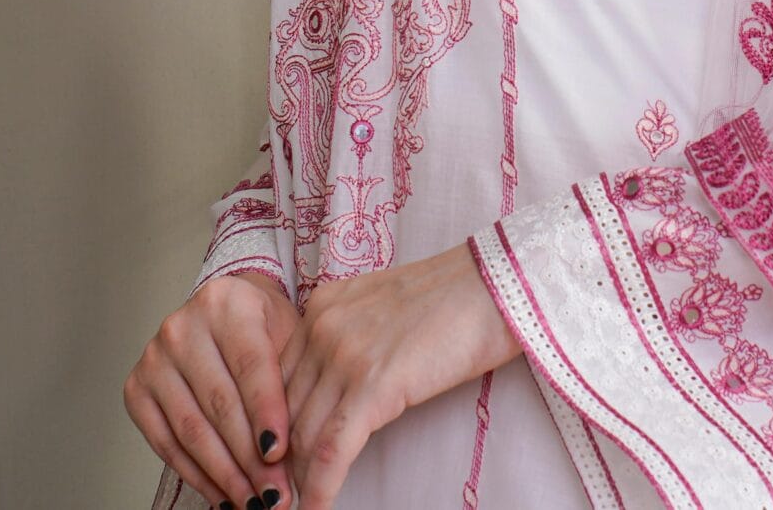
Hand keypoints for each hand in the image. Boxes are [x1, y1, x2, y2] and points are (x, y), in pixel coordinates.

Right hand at [126, 268, 297, 508]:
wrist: (227, 314)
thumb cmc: (264, 328)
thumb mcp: (288, 337)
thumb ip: (291, 384)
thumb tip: (295, 454)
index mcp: (227, 304)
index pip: (250, 366)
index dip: (266, 414)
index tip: (280, 455)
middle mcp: (182, 327)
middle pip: (219, 404)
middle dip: (250, 458)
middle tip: (275, 494)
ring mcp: (154, 358)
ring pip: (191, 429)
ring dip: (225, 474)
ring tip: (253, 501)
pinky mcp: (136, 388)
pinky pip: (166, 443)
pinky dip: (197, 475)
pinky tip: (223, 493)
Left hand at [278, 241, 520, 508]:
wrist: (497, 284)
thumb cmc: (456, 300)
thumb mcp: (384, 311)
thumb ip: (352, 341)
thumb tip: (341, 391)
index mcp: (321, 307)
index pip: (279, 381)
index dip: (274, 427)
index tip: (276, 460)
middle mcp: (322, 327)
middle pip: (284, 410)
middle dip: (281, 459)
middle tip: (282, 492)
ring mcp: (345, 355)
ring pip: (303, 436)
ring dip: (298, 479)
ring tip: (297, 506)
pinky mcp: (374, 386)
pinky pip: (334, 450)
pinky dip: (321, 488)